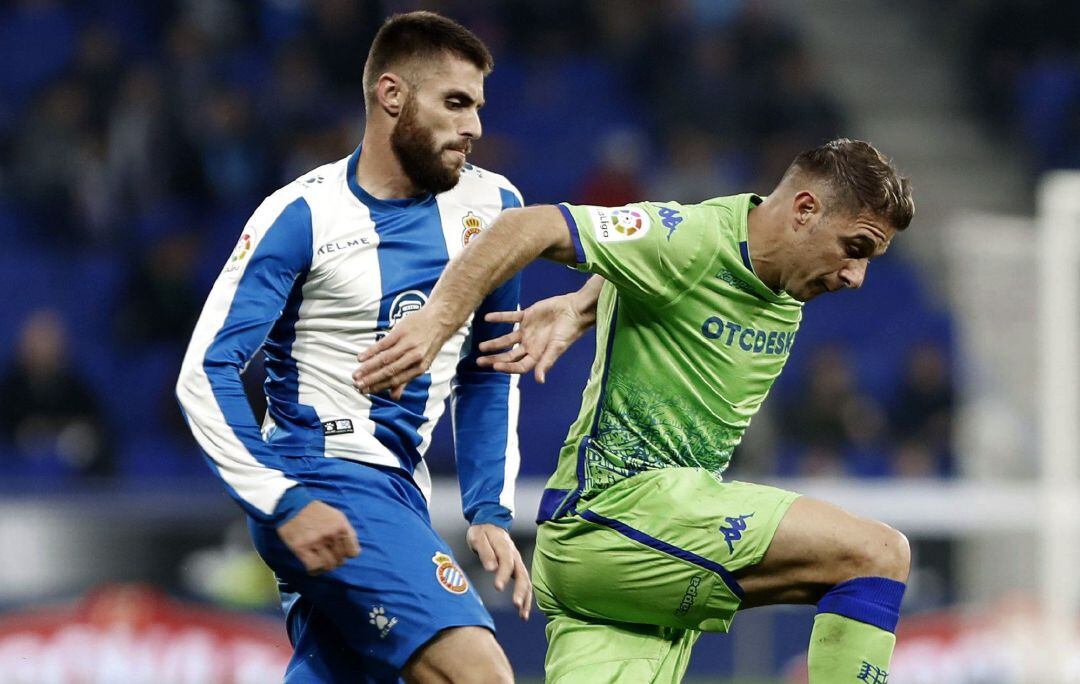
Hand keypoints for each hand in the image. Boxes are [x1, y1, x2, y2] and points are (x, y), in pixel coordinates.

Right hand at [277, 500, 360, 574]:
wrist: (293, 506)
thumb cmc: (317, 512)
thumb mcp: (337, 516)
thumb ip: (347, 532)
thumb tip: (354, 552)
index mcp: (341, 526)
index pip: (353, 553)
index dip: (347, 554)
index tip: (340, 552)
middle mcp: (330, 534)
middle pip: (340, 561)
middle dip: (335, 560)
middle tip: (327, 556)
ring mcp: (316, 541)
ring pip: (328, 566)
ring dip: (325, 566)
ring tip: (320, 562)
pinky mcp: (301, 548)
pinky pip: (314, 567)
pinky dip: (315, 570)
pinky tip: (312, 566)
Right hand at [354, 309, 443, 398]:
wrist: (439, 319)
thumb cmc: (429, 343)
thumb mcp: (422, 363)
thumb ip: (407, 380)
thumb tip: (394, 397)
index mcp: (420, 367)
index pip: (396, 380)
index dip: (380, 386)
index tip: (366, 391)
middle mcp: (414, 357)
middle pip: (389, 371)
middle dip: (372, 380)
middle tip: (357, 386)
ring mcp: (407, 344)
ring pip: (385, 359)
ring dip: (368, 368)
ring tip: (356, 374)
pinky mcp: (401, 331)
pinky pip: (383, 344)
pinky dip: (371, 351)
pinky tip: (361, 358)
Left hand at [467, 523, 531, 619]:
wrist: (490, 523)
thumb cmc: (482, 532)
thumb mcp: (477, 537)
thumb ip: (485, 552)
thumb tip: (491, 568)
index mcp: (504, 546)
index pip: (506, 562)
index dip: (503, 575)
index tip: (498, 588)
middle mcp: (515, 555)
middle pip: (522, 574)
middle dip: (520, 591)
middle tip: (516, 606)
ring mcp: (518, 562)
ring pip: (527, 581)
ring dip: (526, 598)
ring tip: (522, 615)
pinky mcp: (517, 568)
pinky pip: (525, 584)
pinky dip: (526, 598)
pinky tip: (523, 612)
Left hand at [476, 291, 594, 382]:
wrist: (574, 310)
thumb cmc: (568, 331)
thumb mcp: (557, 348)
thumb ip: (546, 362)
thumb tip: (539, 381)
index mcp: (537, 354)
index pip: (518, 365)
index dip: (507, 367)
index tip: (495, 366)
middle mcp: (530, 345)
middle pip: (509, 355)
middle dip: (495, 358)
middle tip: (479, 361)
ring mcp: (527, 331)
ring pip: (507, 339)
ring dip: (494, 342)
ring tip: (481, 346)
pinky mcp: (527, 316)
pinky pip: (510, 317)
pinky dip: (499, 317)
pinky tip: (487, 317)